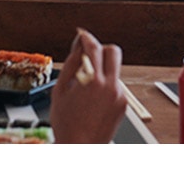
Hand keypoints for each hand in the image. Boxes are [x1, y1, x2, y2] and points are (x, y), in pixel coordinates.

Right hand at [50, 29, 126, 143]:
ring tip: (86, 89)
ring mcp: (119, 95)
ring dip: (102, 71)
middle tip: (90, 56)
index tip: (82, 36)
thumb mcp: (60, 91)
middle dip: (102, 49)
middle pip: (114, 52)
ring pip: (114, 71)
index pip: (94, 48)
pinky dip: (106, 87)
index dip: (86, 38)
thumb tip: (78, 47)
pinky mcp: (123, 104)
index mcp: (92, 81)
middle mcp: (110, 86)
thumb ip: (71, 64)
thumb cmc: (66, 123)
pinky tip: (93, 101)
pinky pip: (116, 86)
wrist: (80, 147)